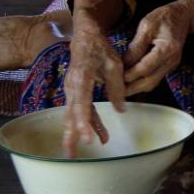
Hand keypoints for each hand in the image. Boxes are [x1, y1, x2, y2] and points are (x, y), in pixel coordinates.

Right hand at [62, 14, 126, 157]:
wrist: (86, 38)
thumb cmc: (101, 49)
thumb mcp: (115, 64)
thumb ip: (117, 87)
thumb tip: (122, 110)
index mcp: (82, 78)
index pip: (81, 104)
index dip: (84, 122)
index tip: (88, 138)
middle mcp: (72, 86)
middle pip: (71, 114)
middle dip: (72, 135)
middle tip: (72, 155)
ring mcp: (72, 90)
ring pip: (73, 115)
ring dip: (77, 133)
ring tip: (76, 154)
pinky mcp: (75, 92)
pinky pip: (80, 110)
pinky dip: (86, 123)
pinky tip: (97, 135)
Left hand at [122, 0, 193, 97]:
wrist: (182, 17)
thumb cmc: (163, 18)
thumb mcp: (146, 26)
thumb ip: (136, 46)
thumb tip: (123, 64)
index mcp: (168, 48)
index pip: (146, 68)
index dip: (129, 74)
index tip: (114, 76)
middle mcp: (172, 61)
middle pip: (149, 81)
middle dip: (131, 88)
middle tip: (113, 89)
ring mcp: (171, 66)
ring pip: (152, 83)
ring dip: (135, 88)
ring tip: (118, 87)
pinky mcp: (167, 67)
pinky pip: (154, 79)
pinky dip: (140, 82)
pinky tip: (128, 80)